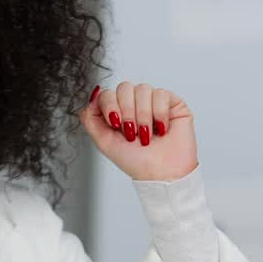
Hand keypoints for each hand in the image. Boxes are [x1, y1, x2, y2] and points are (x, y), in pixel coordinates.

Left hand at [80, 82, 197, 181]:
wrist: (161, 174)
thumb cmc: (136, 162)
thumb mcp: (103, 141)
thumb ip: (90, 118)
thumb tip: (93, 94)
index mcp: (119, 111)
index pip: (108, 93)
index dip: (110, 106)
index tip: (116, 124)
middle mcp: (135, 104)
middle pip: (124, 87)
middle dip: (127, 111)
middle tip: (132, 133)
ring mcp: (153, 101)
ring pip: (143, 89)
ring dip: (143, 115)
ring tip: (147, 135)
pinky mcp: (172, 103)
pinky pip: (161, 93)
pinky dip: (159, 113)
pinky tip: (161, 129)